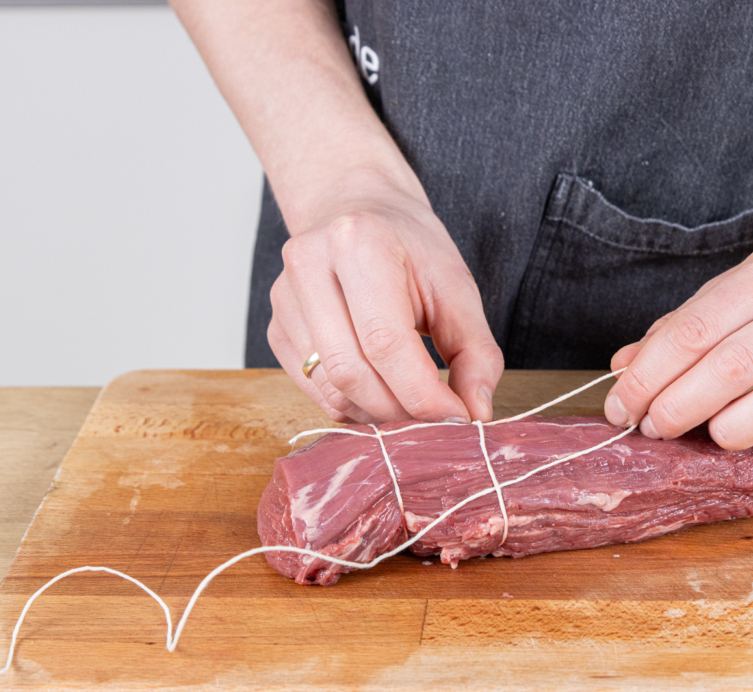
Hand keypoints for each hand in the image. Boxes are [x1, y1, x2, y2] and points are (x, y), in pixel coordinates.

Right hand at [267, 169, 503, 423]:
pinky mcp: (276, 328)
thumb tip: (476, 414)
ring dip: (377, 414)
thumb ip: (475, 352)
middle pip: (351, 373)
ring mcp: (284, 300)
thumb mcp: (457, 287)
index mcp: (359, 244)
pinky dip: (354, 406)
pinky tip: (382, 394)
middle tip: (437, 421)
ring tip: (413, 406)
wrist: (355, 208)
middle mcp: (310, 266)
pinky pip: (315, 390)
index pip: (386, 344)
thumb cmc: (410, 247)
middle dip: (401, 411)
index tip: (459, 418)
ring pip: (330, 389)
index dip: (424, 395)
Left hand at [602, 219, 752, 474]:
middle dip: (676, 407)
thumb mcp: (745, 281)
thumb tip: (625, 366)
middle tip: (653, 426)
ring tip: (708, 434)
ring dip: (726, 432)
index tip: (621, 404)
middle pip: (730, 368)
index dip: (649, 374)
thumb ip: (686, 324)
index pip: (696, 329)